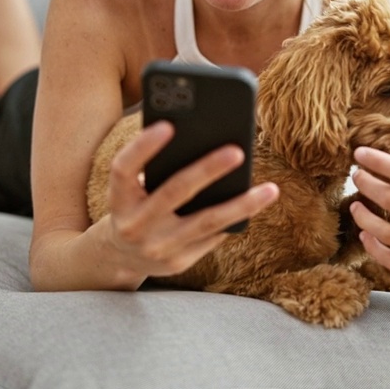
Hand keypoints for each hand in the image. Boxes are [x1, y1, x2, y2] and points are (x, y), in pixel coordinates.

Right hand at [91, 120, 278, 283]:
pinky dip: (235, 219)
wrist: (120, 257)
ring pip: (206, 222)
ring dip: (242, 205)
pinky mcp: (178, 263)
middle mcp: (134, 225)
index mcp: (118, 199)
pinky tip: (256, 204)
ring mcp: (157, 248)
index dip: (143, 146)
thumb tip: (204, 140)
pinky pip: (212, 237)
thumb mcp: (130, 190)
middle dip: (207, 170)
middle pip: (174, 192)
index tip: (168, 125)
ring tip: (270, 190)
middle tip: (238, 151)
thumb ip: (156, 169)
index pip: (123, 168)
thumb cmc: (134, 206)